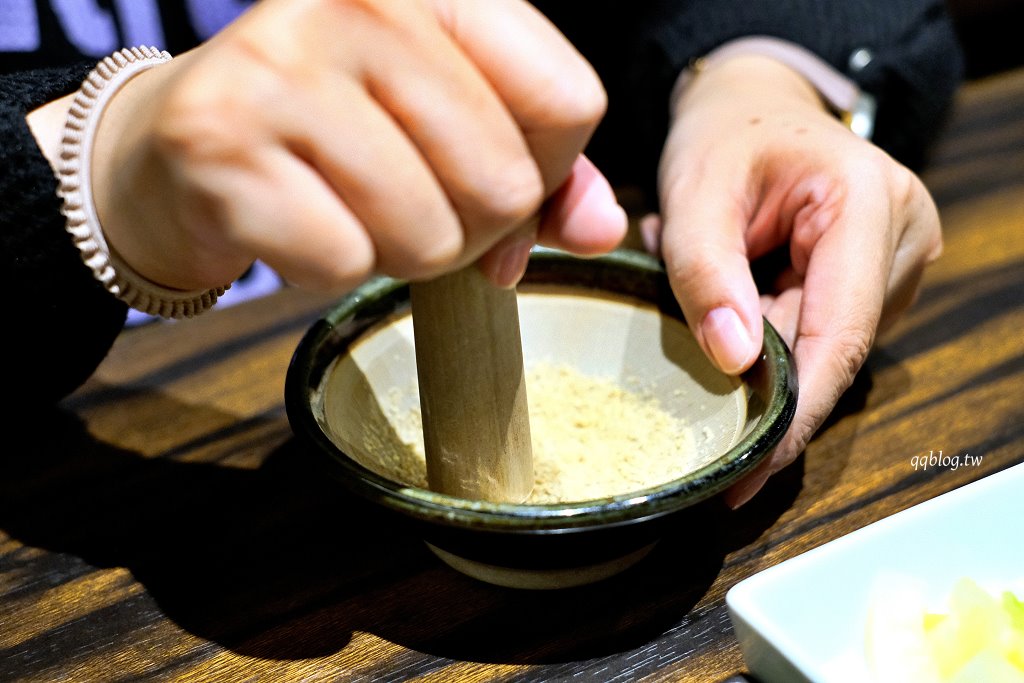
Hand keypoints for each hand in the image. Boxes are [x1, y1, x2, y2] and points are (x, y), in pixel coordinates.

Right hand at [32, 0, 624, 293]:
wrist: (185, 143)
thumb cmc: (340, 132)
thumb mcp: (453, 127)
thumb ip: (544, 174)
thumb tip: (607, 230)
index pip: (568, 101)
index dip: (542, 171)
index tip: (482, 171)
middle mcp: (360, 0)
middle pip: (503, 182)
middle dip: (466, 228)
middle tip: (405, 200)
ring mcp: (283, 64)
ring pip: (428, 235)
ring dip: (398, 253)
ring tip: (349, 208)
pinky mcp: (222, 141)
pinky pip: (344, 261)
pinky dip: (327, 267)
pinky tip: (295, 220)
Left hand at [651, 55, 941, 506]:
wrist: (750, 107)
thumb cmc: (722, 137)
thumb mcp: (694, 191)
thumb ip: (706, 270)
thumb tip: (735, 362)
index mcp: (867, 203)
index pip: (837, 334)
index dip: (796, 413)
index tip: (751, 471)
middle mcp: (903, 234)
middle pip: (832, 348)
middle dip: (761, 380)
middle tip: (688, 378)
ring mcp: (897, 259)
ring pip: (823, 346)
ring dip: (759, 347)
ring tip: (707, 296)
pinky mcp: (877, 278)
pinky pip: (820, 331)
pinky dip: (769, 330)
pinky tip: (737, 292)